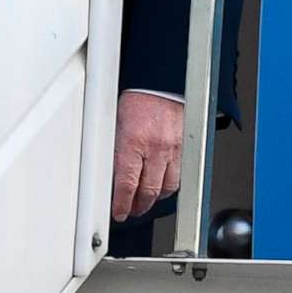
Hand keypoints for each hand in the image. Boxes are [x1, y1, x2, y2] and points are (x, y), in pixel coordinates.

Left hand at [111, 90, 183, 222]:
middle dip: (138, 206)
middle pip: (148, 191)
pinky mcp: (185, 147)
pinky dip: (168, 185)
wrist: (161, 81)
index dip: (122, 203)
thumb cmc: (136, 99)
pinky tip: (160, 186)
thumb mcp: (114, 124)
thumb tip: (106, 174)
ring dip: (154, 199)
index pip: (127, 184)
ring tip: (144, 201)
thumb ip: (113, 151)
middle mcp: (156, 148)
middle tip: (130, 210)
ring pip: (166, 187)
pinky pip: (179, 175)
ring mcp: (173, 149)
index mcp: (133, 142)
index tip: (119, 211)